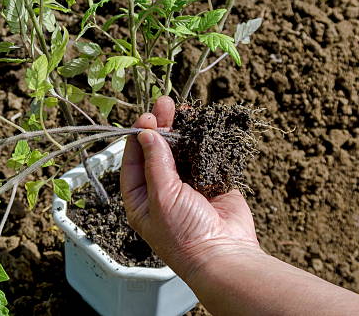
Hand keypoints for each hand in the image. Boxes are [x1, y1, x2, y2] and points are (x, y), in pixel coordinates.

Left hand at [120, 96, 260, 278]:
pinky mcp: (211, 182)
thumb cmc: (185, 235)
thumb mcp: (162, 197)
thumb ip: (156, 164)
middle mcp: (162, 190)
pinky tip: (200, 123)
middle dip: (161, 127)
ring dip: (181, 130)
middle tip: (165, 103)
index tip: (147, 117)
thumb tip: (147, 134)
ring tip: (182, 107)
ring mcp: (187, 185)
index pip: (133, 160)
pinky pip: (203, 156)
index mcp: (141, 199)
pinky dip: (202, 140)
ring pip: (181, 150)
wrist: (225, 254)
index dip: (139, 137)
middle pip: (157, 151)